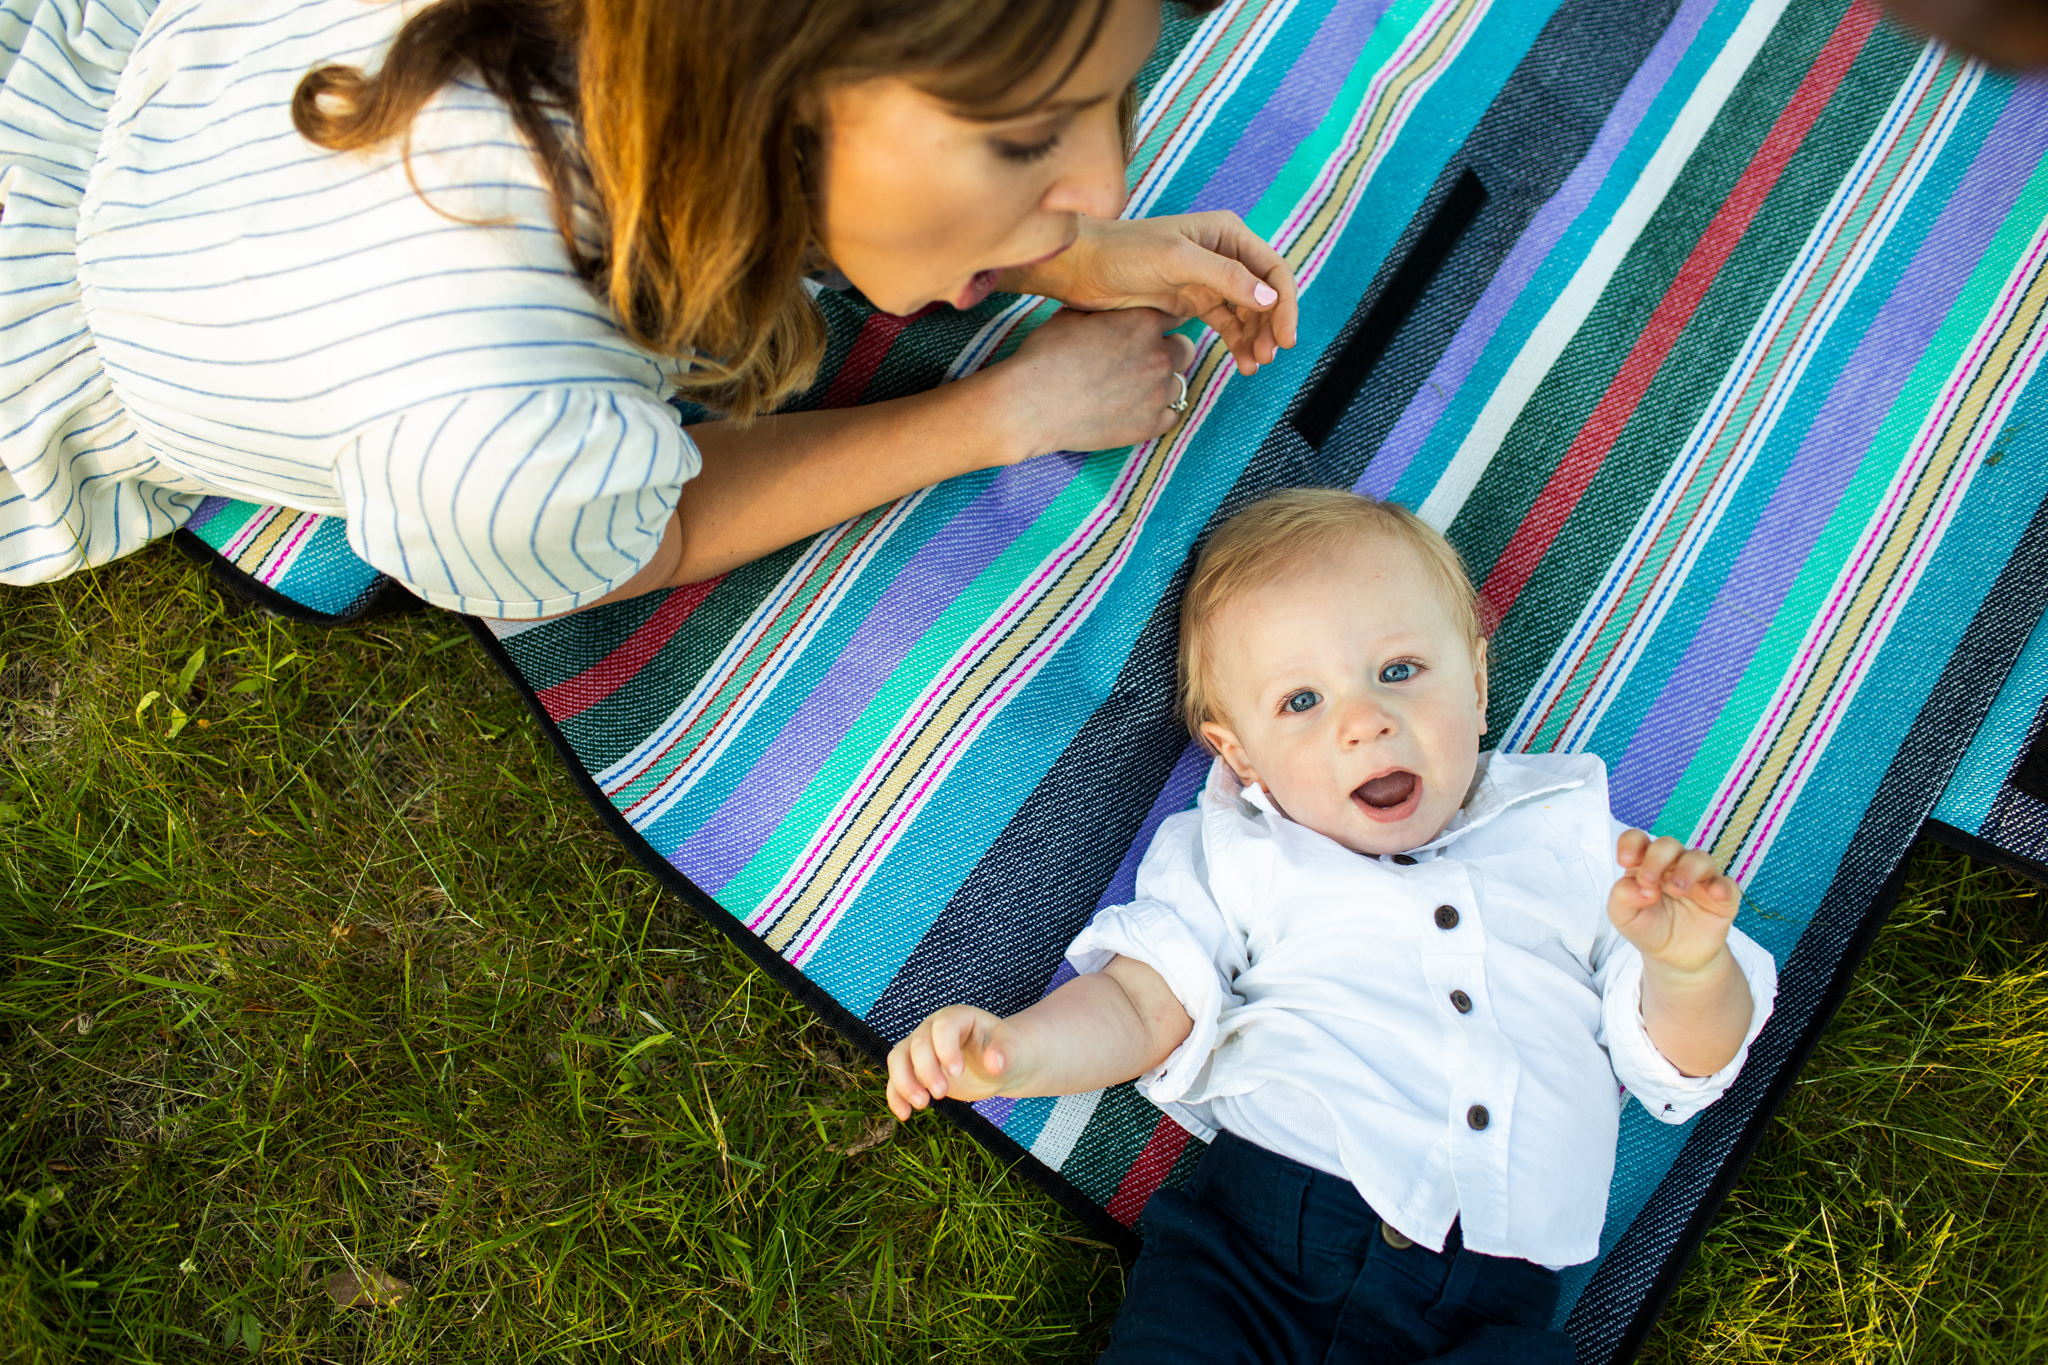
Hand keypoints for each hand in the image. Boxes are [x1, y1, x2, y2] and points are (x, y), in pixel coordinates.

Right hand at [885, 1004, 1024, 1120]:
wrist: (1000, 1065)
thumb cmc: (1006, 1051)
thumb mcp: (1012, 1049)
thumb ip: (1004, 1053)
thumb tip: (994, 1064)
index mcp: (958, 1018)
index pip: (943, 1026)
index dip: (945, 1048)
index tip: (958, 1072)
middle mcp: (934, 1029)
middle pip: (918, 1044)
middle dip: (926, 1070)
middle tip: (942, 1093)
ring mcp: (922, 1049)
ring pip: (898, 1058)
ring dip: (904, 1082)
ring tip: (922, 1104)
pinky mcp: (916, 1070)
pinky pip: (896, 1080)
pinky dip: (896, 1096)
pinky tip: (905, 1114)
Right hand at [988, 307, 1197, 460]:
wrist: (1030, 404)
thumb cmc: (1046, 356)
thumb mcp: (1073, 315)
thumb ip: (1106, 309)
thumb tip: (1112, 305)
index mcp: (1143, 323)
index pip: (1173, 316)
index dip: (1157, 324)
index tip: (1144, 332)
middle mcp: (1158, 356)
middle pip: (1185, 349)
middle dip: (1167, 351)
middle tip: (1140, 360)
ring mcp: (1157, 393)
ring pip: (1178, 383)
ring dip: (1161, 383)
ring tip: (1132, 388)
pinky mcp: (1149, 425)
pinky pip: (1172, 416)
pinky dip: (1158, 413)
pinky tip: (1135, 409)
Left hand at [1002, 213, 1298, 376]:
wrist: (1082, 268)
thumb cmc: (1125, 252)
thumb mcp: (1177, 260)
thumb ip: (1224, 277)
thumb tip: (1269, 298)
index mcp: (1226, 233)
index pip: (1273, 270)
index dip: (1285, 305)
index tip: (1285, 339)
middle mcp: (1223, 253)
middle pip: (1265, 293)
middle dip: (1270, 326)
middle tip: (1268, 356)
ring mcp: (1208, 278)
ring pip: (1247, 312)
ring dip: (1255, 338)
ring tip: (1253, 365)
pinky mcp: (1191, 301)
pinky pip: (1226, 323)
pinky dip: (1236, 342)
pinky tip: (1241, 362)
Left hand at [1608, 831, 1740, 976]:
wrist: (1674, 958)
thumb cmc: (1647, 928)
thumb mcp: (1624, 917)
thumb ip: (1622, 898)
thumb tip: (1640, 888)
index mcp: (1645, 864)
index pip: (1637, 840)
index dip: (1631, 843)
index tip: (1625, 861)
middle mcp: (1673, 865)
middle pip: (1668, 845)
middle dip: (1657, 859)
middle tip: (1648, 881)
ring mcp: (1699, 879)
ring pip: (1699, 859)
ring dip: (1687, 870)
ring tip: (1677, 889)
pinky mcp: (1722, 898)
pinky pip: (1727, 885)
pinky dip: (1723, 886)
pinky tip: (1715, 892)